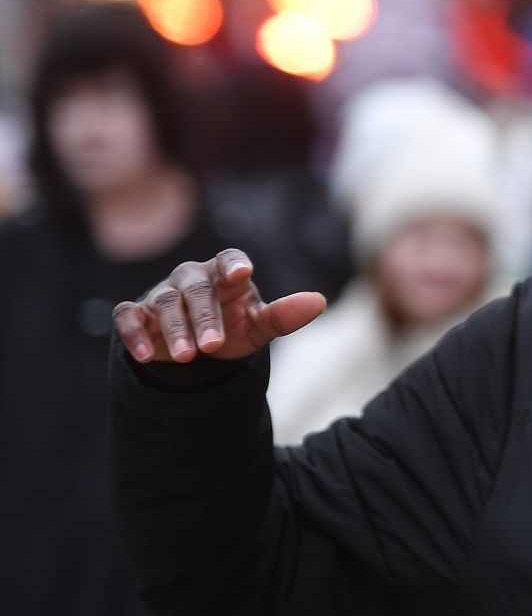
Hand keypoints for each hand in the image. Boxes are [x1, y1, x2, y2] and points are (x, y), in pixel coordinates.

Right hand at [113, 248, 325, 363]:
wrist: (198, 349)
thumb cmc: (232, 327)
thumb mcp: (258, 327)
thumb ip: (283, 316)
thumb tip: (318, 302)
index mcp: (225, 274)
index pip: (229, 259)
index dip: (233, 263)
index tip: (241, 273)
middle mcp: (192, 278)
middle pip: (196, 288)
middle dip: (204, 317)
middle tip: (213, 346)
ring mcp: (163, 293)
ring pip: (164, 303)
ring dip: (176, 330)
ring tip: (187, 356)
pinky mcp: (137, 313)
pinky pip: (129, 316)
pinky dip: (133, 332)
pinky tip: (144, 354)